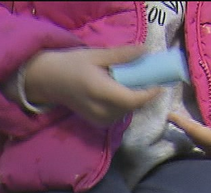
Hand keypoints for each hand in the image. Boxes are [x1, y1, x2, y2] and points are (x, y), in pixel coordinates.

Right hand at [16, 45, 163, 126]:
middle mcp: (100, 110)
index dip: (149, 94)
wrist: (50, 81)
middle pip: (132, 106)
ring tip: (130, 84)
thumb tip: (145, 51)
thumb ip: (121, 55)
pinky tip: (118, 93)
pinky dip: (124, 104)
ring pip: (127, 111)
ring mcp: (99, 119)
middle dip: (142, 94)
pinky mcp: (98, 123)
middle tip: (145, 78)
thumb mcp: (96, 55)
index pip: (131, 100)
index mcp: (100, 92)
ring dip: (133, 99)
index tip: (160, 84)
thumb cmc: (72, 65)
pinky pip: (119, 114)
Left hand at [168, 106, 210, 165]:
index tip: (171, 116)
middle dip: (187, 131)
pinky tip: (193, 132)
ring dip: (192, 137)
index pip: (205, 137)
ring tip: (179, 122)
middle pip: (202, 145)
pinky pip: (210, 152)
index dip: (187, 127)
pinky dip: (201, 141)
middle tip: (172, 116)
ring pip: (205, 150)